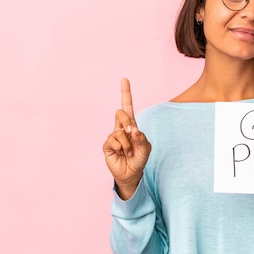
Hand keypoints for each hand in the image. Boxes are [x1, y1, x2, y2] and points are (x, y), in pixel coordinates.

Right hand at [102, 78, 151, 199]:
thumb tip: (132, 129)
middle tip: (132, 133)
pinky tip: (121, 154)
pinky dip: (120, 148)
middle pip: (121, 113)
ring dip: (127, 143)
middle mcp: (120, 128)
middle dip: (127, 121)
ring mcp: (113, 136)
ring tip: (129, 152)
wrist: (132, 173)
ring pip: (119, 131)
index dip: (125, 93)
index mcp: (131, 125)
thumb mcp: (146, 148)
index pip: (127, 106)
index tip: (124, 80)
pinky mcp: (107, 145)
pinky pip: (113, 141)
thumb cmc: (139, 159)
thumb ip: (141, 137)